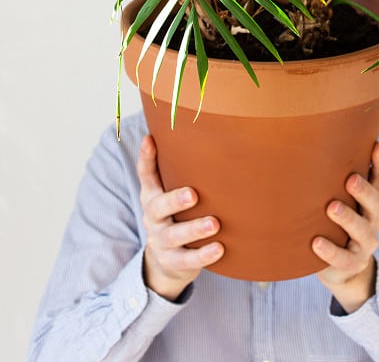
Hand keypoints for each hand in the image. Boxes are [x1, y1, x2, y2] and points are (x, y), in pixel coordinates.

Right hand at [137, 134, 224, 300]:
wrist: (164, 263)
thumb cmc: (173, 216)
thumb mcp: (166, 193)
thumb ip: (172, 168)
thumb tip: (185, 129)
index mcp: (152, 197)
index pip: (146, 175)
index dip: (146, 157)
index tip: (150, 139)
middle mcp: (153, 219)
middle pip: (158, 208)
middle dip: (175, 200)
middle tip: (193, 194)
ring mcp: (162, 242)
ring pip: (175, 236)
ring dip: (195, 229)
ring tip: (214, 223)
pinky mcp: (174, 262)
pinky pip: (188, 260)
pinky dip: (204, 256)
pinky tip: (220, 248)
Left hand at [312, 141, 378, 313]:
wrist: (342, 270)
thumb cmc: (337, 224)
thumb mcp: (344, 200)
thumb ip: (337, 179)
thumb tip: (319, 141)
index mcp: (373, 202)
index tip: (376, 146)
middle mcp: (373, 220)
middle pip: (375, 203)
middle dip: (363, 190)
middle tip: (350, 179)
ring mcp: (365, 243)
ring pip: (362, 230)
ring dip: (348, 218)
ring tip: (332, 208)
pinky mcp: (352, 263)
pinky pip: (343, 258)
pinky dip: (330, 251)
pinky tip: (316, 243)